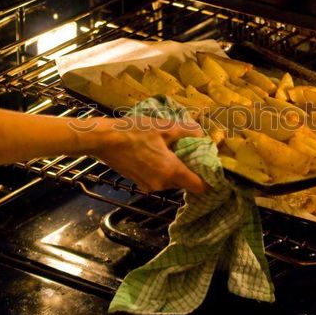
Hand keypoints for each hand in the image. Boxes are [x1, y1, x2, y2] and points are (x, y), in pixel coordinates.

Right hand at [92, 115, 209, 193]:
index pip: (199, 187)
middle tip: (191, 153)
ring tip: (172, 150)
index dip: (209, 181)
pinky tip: (156, 153)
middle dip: (190, 170)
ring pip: (171, 181)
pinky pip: (158, 179)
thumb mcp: (165, 126)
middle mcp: (162, 184)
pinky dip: (162, 170)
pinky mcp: (139, 183)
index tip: (211, 170)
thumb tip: (201, 134)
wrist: (104, 140)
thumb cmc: (134, 132)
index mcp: (171, 172)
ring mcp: (149, 185)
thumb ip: (187, 131)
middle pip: (185, 183)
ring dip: (175, 169)